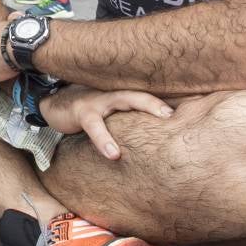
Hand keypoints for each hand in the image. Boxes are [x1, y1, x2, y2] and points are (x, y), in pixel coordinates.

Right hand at [39, 85, 173, 159]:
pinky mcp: (82, 112)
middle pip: (143, 91)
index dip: (167, 98)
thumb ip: (126, 117)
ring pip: (126, 99)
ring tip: (165, 117)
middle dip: (164, 98)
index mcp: (120, 95)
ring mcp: (98, 100)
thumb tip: (153, 138)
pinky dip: (105, 140)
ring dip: (147, 105)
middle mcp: (113, 93)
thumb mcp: (107, 111)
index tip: (194, 104)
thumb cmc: (85, 111)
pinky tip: (114, 154)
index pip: (147, 93)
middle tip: (183, 109)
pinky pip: (96, 126)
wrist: (51, 105)